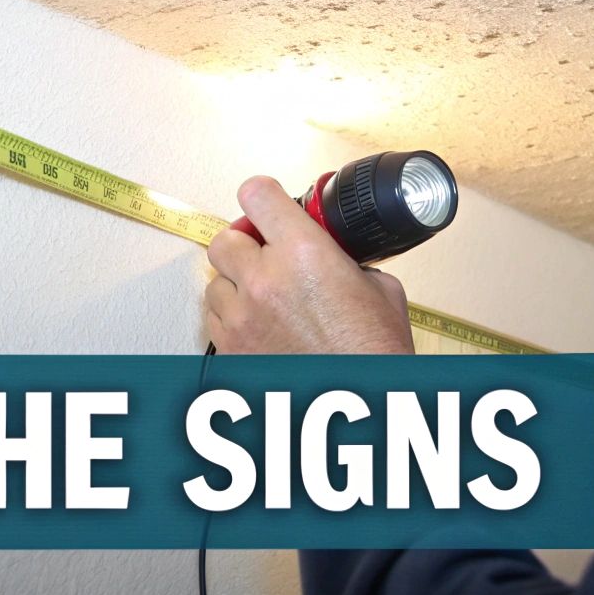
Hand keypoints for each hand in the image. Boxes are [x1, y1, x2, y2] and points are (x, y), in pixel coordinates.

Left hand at [204, 176, 414, 354]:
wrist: (363, 401)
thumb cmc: (374, 355)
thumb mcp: (379, 288)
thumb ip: (347, 260)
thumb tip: (337, 253)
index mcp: (305, 253)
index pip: (257, 195)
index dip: (262, 193)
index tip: (266, 199)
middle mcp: (266, 281)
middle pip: (224, 239)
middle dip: (245, 243)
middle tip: (264, 251)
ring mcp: (244, 318)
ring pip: (214, 283)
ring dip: (236, 284)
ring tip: (265, 296)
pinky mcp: (233, 350)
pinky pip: (214, 321)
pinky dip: (232, 318)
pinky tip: (258, 323)